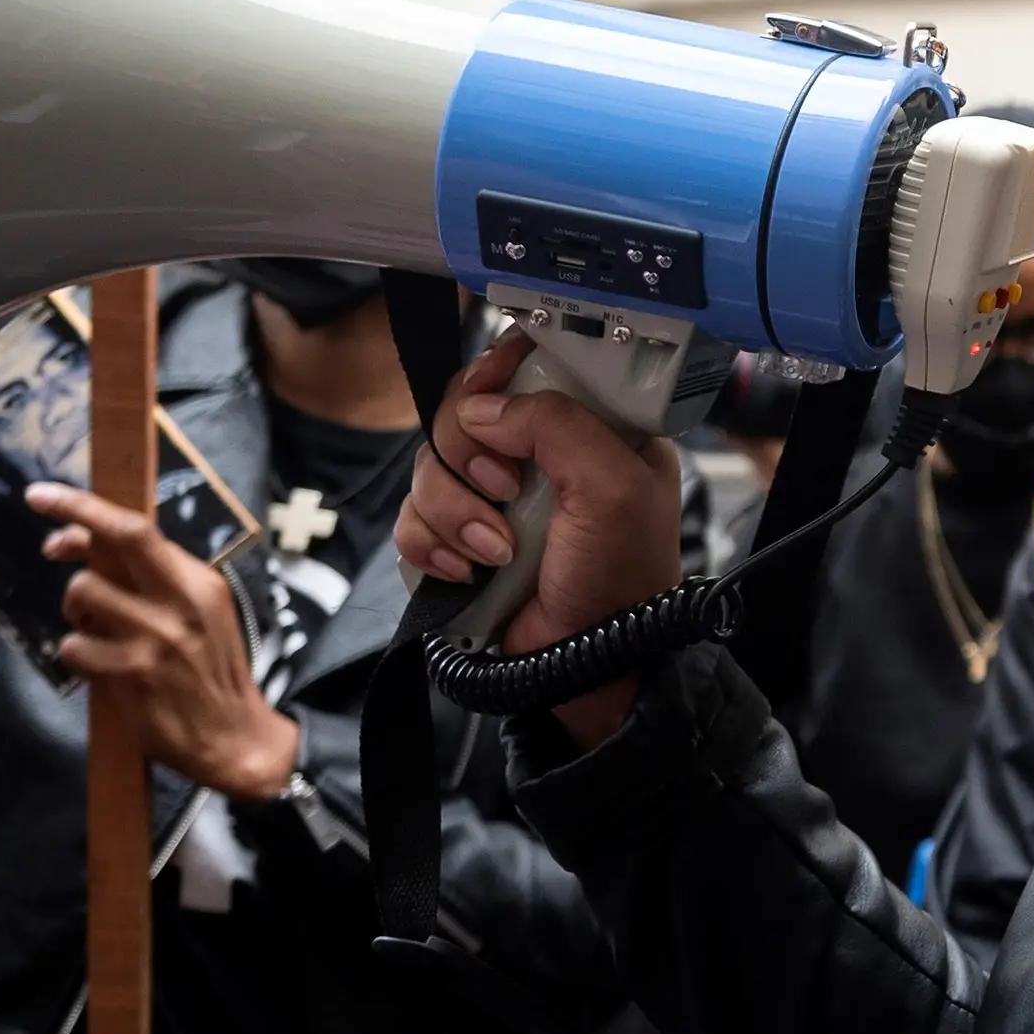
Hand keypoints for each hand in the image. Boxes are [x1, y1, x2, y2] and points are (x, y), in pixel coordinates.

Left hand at [26, 484, 299, 802]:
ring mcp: (157, 637)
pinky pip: (75, 646)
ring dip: (74, 606)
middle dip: (73, 512)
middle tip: (37, 501)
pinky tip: (94, 664)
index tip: (49, 498)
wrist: (234, 738)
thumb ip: (158, 582)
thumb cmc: (210, 673)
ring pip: (84, 592)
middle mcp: (181, 602)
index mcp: (199, 582)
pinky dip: (75, 651)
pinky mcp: (133, 675)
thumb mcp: (202, 614)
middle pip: (121, 538)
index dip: (89, 507)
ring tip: (89, 624)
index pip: (141, 528)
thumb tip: (93, 547)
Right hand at [393, 332, 681, 746]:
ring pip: (428, 469)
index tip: (484, 391)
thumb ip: (556, 425)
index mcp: (586, 428)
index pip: (523, 366)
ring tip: (497, 552)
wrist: (591, 666)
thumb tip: (480, 407)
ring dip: (455, 513)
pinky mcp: (457, 543)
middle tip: (506, 491)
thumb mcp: (614, 487)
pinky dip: (432, 547)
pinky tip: (468, 573)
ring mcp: (491, 501)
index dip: (494, 371)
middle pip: (460, 413)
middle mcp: (535, 457)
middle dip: (469, 455)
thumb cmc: (622, 576)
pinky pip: (411, 522)